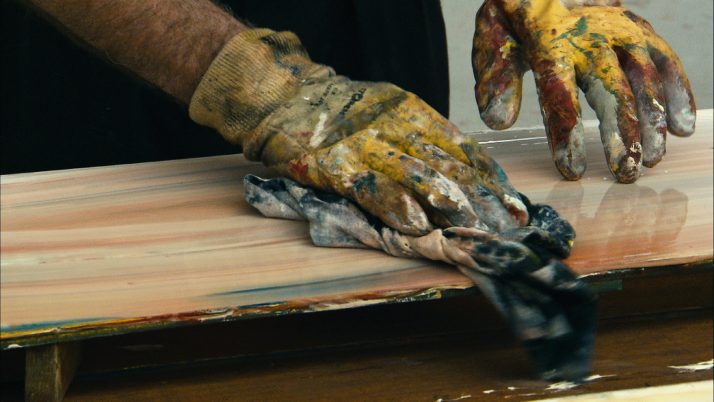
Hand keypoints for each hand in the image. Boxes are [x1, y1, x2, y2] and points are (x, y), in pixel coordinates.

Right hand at [190, 29, 528, 234]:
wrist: (284, 96)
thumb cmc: (339, 114)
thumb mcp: (385, 114)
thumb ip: (417, 141)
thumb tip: (459, 178)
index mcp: (411, 111)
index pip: (462, 147)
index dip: (489, 178)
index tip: (514, 204)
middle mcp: (394, 125)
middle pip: (447, 163)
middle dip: (481, 197)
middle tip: (508, 225)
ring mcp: (365, 144)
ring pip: (416, 173)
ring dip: (447, 203)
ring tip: (473, 226)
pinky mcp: (335, 165)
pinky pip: (370, 187)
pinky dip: (394, 206)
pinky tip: (415, 225)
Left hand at [472, 0, 695, 182]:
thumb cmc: (513, 21)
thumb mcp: (492, 41)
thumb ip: (496, 80)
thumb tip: (499, 122)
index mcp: (548, 41)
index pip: (559, 93)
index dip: (566, 134)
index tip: (572, 171)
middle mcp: (591, 35)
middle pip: (612, 89)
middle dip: (622, 135)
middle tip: (625, 174)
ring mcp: (620, 30)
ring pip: (645, 78)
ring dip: (653, 122)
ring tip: (651, 161)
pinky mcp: (639, 29)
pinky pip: (665, 61)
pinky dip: (678, 93)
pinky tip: (683, 128)